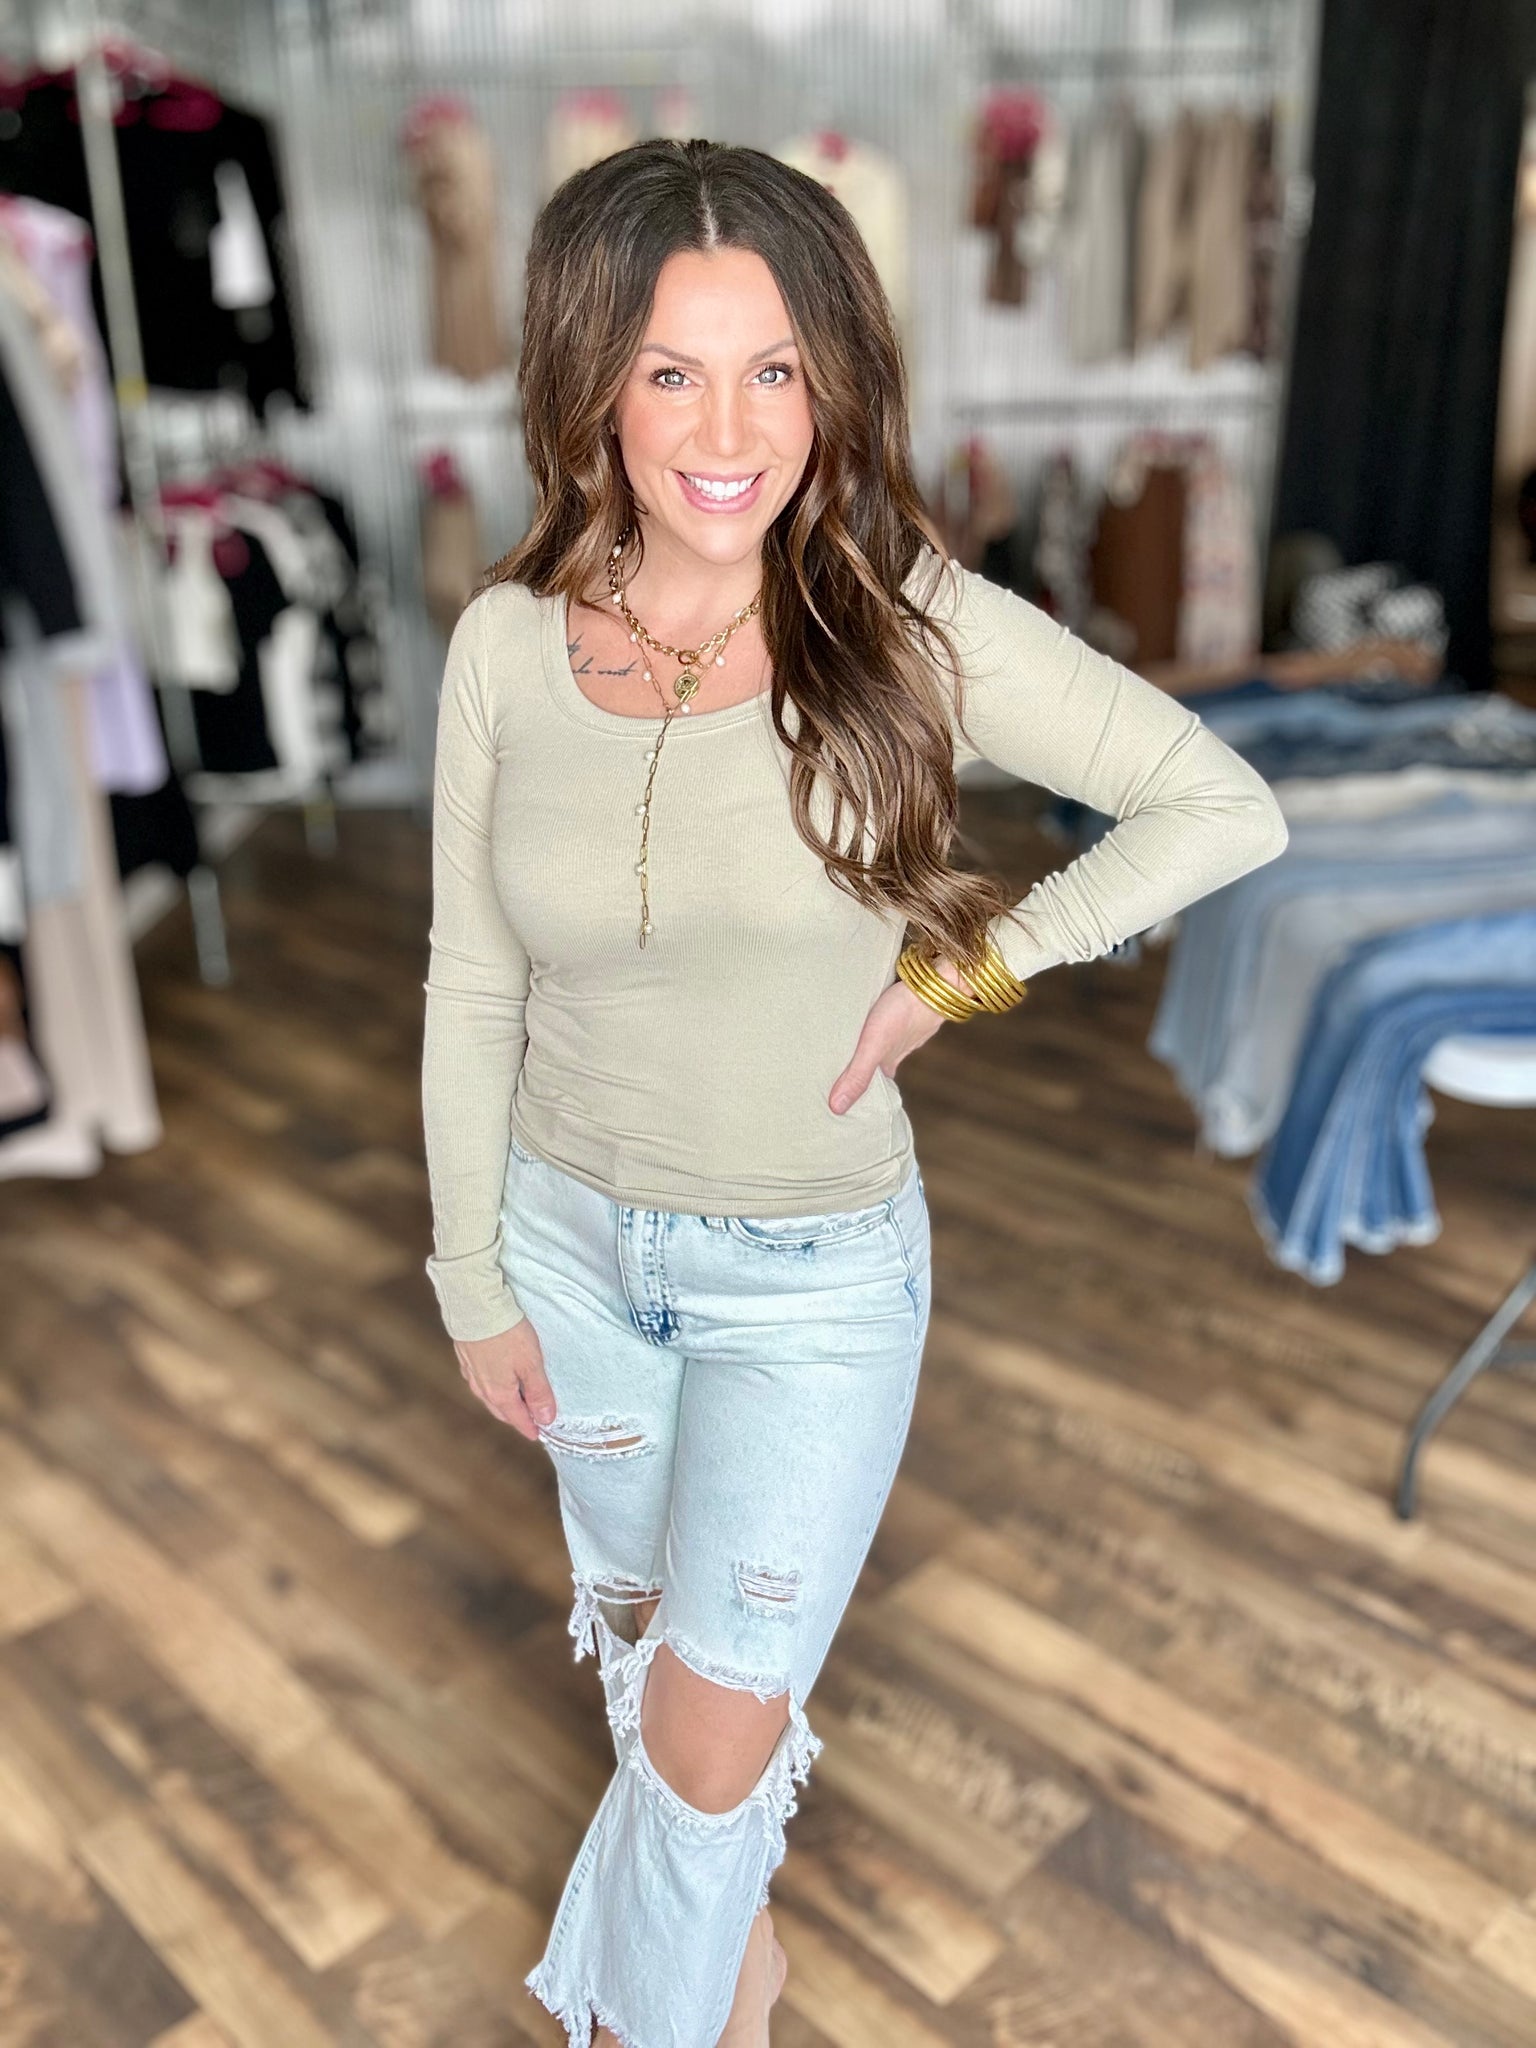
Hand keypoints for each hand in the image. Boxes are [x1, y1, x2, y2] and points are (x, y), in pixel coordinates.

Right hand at [453, 1318, 556, 1440]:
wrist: (475, 1307)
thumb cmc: (506, 1334)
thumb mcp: (531, 1364)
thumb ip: (539, 1392)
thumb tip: (545, 1419)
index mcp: (500, 1394)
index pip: (517, 1419)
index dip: (530, 1428)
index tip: (538, 1434)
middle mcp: (482, 1388)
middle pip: (502, 1411)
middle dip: (516, 1417)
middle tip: (529, 1420)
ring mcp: (471, 1374)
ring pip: (488, 1397)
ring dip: (502, 1402)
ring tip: (515, 1401)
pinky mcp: (465, 1358)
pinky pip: (479, 1381)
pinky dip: (491, 1386)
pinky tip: (495, 1379)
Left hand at [829, 956, 969, 1113]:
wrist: (935, 981)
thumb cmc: (902, 1013)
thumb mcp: (874, 1047)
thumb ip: (857, 1074)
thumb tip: (837, 1108)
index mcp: (891, 1059)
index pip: (879, 1079)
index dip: (868, 1085)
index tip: (856, 1090)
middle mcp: (902, 1045)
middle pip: (883, 1058)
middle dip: (870, 1061)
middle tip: (851, 1062)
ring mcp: (911, 1024)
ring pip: (890, 1037)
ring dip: (878, 1038)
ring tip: (859, 1036)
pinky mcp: (911, 1000)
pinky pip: (897, 1013)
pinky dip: (888, 1016)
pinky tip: (880, 1008)